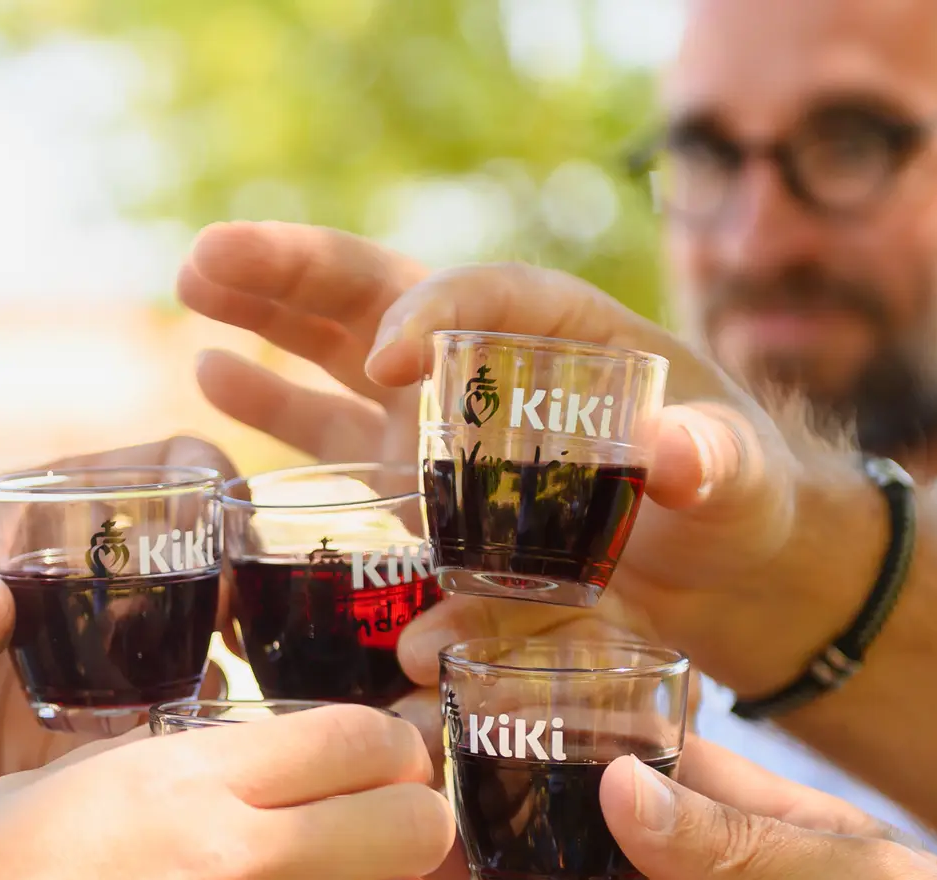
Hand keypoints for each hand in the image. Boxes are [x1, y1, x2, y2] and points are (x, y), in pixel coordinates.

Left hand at [0, 436, 233, 829]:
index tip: (231, 527)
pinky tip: (153, 777)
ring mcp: (71, 676)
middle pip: (196, 581)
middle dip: (233, 603)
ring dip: (202, 689)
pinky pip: (125, 761)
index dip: (213, 489)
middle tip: (238, 639)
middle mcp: (76, 596)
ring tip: (193, 712)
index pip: (163, 475)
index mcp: (42, 519)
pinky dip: (152, 767)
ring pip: (178, 674)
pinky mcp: (48, 757)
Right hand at [0, 705, 453, 879]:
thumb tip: (242, 763)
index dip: (384, 744)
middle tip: (375, 835)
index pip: (361, 737)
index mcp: (183, 784)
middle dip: (409, 823)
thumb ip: (166, 767)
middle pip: (414, 828)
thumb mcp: (55, 787)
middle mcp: (230, 870)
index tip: (373, 761)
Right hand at [181, 226, 840, 693]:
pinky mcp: (424, 481)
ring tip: (192, 283)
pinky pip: (340, 434)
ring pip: (341, 352)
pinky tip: (212, 374)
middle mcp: (492, 366)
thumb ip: (715, 464)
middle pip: (384, 297)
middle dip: (297, 273)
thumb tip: (677, 457)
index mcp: (569, 336)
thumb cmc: (744, 503)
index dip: (434, 313)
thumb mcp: (741, 482)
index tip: (389, 358)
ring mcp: (449, 422)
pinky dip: (279, 406)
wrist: (730, 566)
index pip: (488, 295)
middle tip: (208, 257)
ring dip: (266, 315)